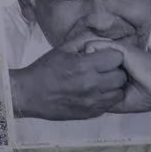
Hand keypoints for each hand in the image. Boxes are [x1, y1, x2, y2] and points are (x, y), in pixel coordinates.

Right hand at [8, 36, 128, 120]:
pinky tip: (96, 92)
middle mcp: (92, 84)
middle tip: (104, 68)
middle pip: (121, 76)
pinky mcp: (91, 113)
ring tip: (102, 81)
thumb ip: (83, 41)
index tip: (104, 56)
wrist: (29, 95)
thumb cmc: (44, 69)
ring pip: (119, 91)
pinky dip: (107, 97)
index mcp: (84, 66)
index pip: (117, 57)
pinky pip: (111, 104)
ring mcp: (93, 101)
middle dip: (115, 70)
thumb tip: (102, 38)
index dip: (112, 55)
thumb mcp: (62, 49)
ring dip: (113, 85)